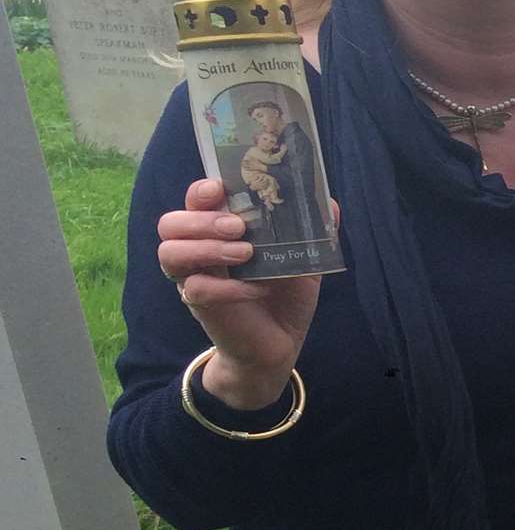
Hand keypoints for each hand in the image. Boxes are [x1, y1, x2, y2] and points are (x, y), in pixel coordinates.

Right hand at [158, 179, 324, 409]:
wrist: (280, 341)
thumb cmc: (285, 293)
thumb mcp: (305, 259)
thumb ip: (314, 231)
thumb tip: (331, 204)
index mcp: (219, 231)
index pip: (194, 201)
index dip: (200, 191)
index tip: (220, 187)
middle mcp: (198, 251)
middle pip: (170, 223)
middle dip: (202, 219)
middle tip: (239, 226)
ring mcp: (194, 279)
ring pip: (170, 253)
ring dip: (207, 248)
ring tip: (246, 253)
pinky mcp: (201, 306)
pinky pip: (195, 290)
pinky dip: (227, 287)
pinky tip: (255, 288)